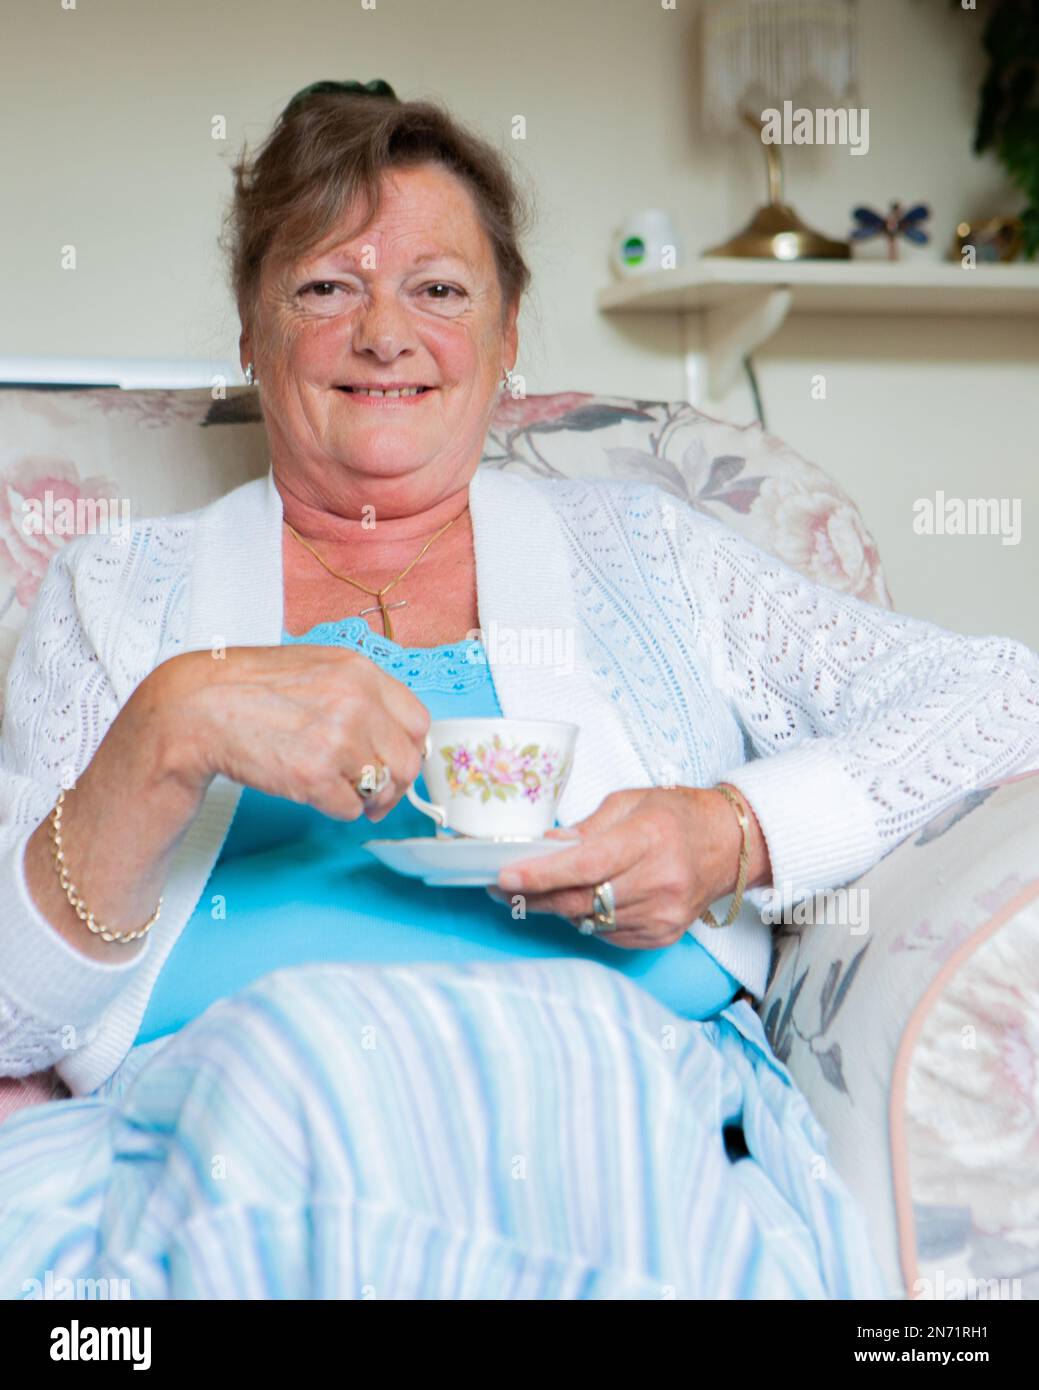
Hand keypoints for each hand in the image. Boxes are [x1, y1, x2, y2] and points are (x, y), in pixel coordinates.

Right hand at [145, 645, 430, 822]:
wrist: (197, 707)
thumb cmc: (251, 688)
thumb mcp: (317, 667)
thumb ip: (360, 693)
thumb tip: (392, 734)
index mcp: (360, 673)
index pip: (417, 722)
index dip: (407, 748)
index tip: (393, 761)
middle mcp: (356, 704)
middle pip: (406, 762)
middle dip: (392, 783)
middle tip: (374, 793)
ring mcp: (337, 741)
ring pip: (382, 789)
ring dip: (363, 797)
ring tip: (335, 787)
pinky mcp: (314, 776)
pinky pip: (349, 809)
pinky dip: (334, 808)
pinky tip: (310, 790)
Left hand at [486, 786, 771, 948]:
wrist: (729, 845)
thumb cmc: (677, 815)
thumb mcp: (629, 802)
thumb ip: (585, 828)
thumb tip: (542, 847)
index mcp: (649, 838)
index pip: (587, 864)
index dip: (542, 874)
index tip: (505, 877)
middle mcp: (659, 882)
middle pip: (582, 900)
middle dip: (535, 897)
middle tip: (502, 889)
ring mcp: (662, 915)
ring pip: (589, 921)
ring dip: (558, 908)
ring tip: (539, 890)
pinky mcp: (662, 936)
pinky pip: (607, 934)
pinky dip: (588, 918)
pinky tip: (584, 899)